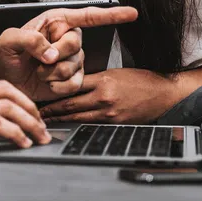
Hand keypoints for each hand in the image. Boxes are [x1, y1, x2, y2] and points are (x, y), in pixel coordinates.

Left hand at [0, 5, 137, 102]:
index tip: (131, 13)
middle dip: (55, 55)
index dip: (111, 14)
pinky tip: (47, 83)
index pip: (87, 16)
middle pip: (76, 44)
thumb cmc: (6, 56)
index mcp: (55, 22)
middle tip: (39, 59)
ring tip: (38, 71)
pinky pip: (73, 84)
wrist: (6, 81)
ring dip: (51, 73)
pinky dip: (57, 87)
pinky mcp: (71, 79)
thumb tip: (49, 50)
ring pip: (73, 67)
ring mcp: (71, 60)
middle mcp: (66, 39)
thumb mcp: (8, 40)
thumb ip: (27, 39)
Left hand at [38, 68, 183, 123]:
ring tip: (47, 121)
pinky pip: (91, 125)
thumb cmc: (141, 81)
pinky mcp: (115, 124)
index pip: (72, 85)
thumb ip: (95, 79)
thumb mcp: (116, 73)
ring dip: (61, 120)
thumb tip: (74, 82)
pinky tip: (68, 127)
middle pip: (70, 104)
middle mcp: (104, 97)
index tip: (42, 92)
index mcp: (103, 80)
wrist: (163, 94)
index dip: (54, 90)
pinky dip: (77, 126)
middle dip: (52, 109)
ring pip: (78, 117)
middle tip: (38, 112)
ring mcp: (109, 113)